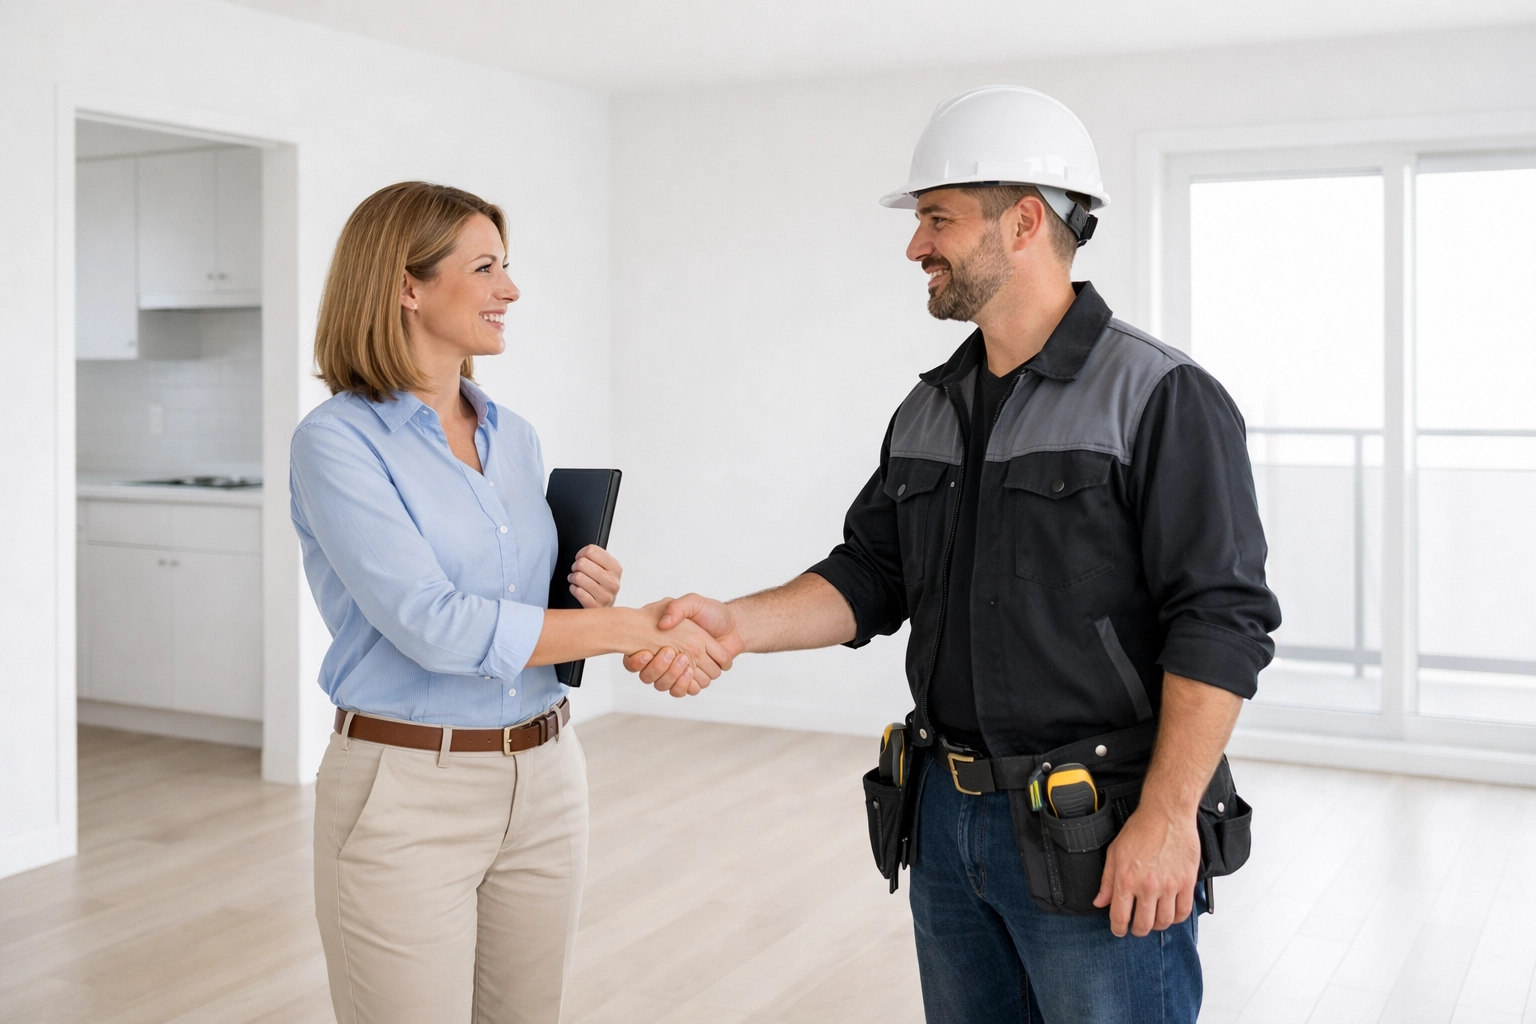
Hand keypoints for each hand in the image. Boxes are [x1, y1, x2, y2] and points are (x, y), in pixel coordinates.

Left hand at [568, 545, 621, 607]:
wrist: (607, 607)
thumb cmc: (603, 585)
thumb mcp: (607, 568)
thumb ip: (599, 556)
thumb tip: (586, 550)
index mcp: (616, 568)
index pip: (592, 551)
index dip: (581, 553)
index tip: (581, 557)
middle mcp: (612, 582)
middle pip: (582, 563)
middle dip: (575, 566)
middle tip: (577, 570)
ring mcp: (605, 595)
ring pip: (578, 577)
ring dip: (573, 578)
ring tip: (576, 580)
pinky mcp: (596, 606)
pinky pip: (577, 591)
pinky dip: (573, 589)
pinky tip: (578, 589)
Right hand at [623, 594, 744, 693]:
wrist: (734, 626)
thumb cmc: (712, 613)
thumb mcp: (693, 602)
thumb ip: (677, 607)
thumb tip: (663, 624)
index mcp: (659, 641)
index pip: (634, 660)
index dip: (635, 662)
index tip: (645, 653)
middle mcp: (666, 659)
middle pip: (649, 676)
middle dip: (658, 667)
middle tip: (671, 652)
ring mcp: (680, 671)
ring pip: (664, 685)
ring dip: (673, 675)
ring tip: (684, 660)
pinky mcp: (694, 679)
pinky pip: (683, 691)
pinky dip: (686, 684)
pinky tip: (691, 671)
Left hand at [1093, 801, 1200, 936]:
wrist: (1166, 814)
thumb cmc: (1141, 829)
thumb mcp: (1115, 853)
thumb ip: (1107, 881)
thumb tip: (1100, 902)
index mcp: (1126, 880)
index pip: (1120, 917)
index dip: (1118, 928)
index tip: (1119, 930)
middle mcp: (1147, 886)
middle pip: (1143, 925)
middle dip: (1137, 931)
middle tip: (1136, 927)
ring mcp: (1169, 886)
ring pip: (1164, 922)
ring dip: (1157, 926)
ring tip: (1153, 920)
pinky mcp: (1186, 883)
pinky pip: (1183, 912)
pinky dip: (1176, 918)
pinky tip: (1170, 914)